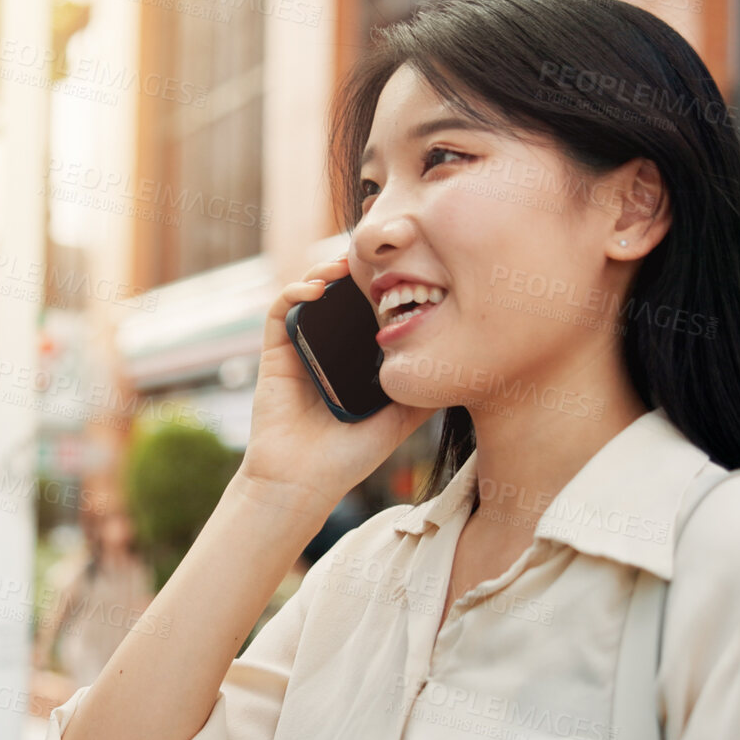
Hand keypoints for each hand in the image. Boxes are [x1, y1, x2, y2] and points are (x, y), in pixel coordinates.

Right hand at [238, 257, 437, 512]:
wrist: (302, 482)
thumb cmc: (348, 458)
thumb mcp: (399, 421)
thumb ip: (423, 394)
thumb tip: (464, 368)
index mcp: (353, 362)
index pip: (366, 313)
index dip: (379, 288)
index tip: (402, 271)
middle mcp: (326, 351)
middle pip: (338, 297)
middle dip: (353, 271)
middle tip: (372, 257)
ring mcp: (299, 350)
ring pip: (309, 295)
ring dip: (323, 271)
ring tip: (344, 265)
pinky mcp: (275, 354)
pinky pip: (280, 311)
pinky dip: (294, 290)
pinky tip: (317, 289)